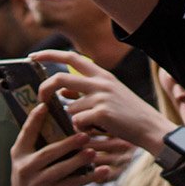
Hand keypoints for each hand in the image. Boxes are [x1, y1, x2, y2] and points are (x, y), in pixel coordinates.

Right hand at [5, 108, 104, 185]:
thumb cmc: (34, 171)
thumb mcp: (28, 156)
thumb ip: (39, 140)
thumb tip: (58, 114)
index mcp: (19, 152)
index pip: (26, 133)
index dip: (34, 119)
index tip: (45, 105)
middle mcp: (25, 167)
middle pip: (47, 154)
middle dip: (66, 144)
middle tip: (84, 135)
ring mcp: (37, 183)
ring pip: (60, 170)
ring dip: (78, 161)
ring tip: (92, 152)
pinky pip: (73, 184)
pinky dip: (90, 177)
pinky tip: (104, 170)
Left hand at [31, 50, 175, 155]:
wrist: (152, 128)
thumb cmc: (131, 114)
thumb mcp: (111, 95)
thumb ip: (87, 90)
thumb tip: (63, 91)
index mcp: (103, 75)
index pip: (71, 57)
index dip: (48, 55)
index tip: (32, 57)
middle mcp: (100, 82)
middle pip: (59, 78)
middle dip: (45, 89)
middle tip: (42, 100)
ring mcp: (100, 97)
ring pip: (69, 107)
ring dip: (75, 119)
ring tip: (93, 125)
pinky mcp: (101, 113)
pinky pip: (77, 121)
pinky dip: (82, 129)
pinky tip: (96, 130)